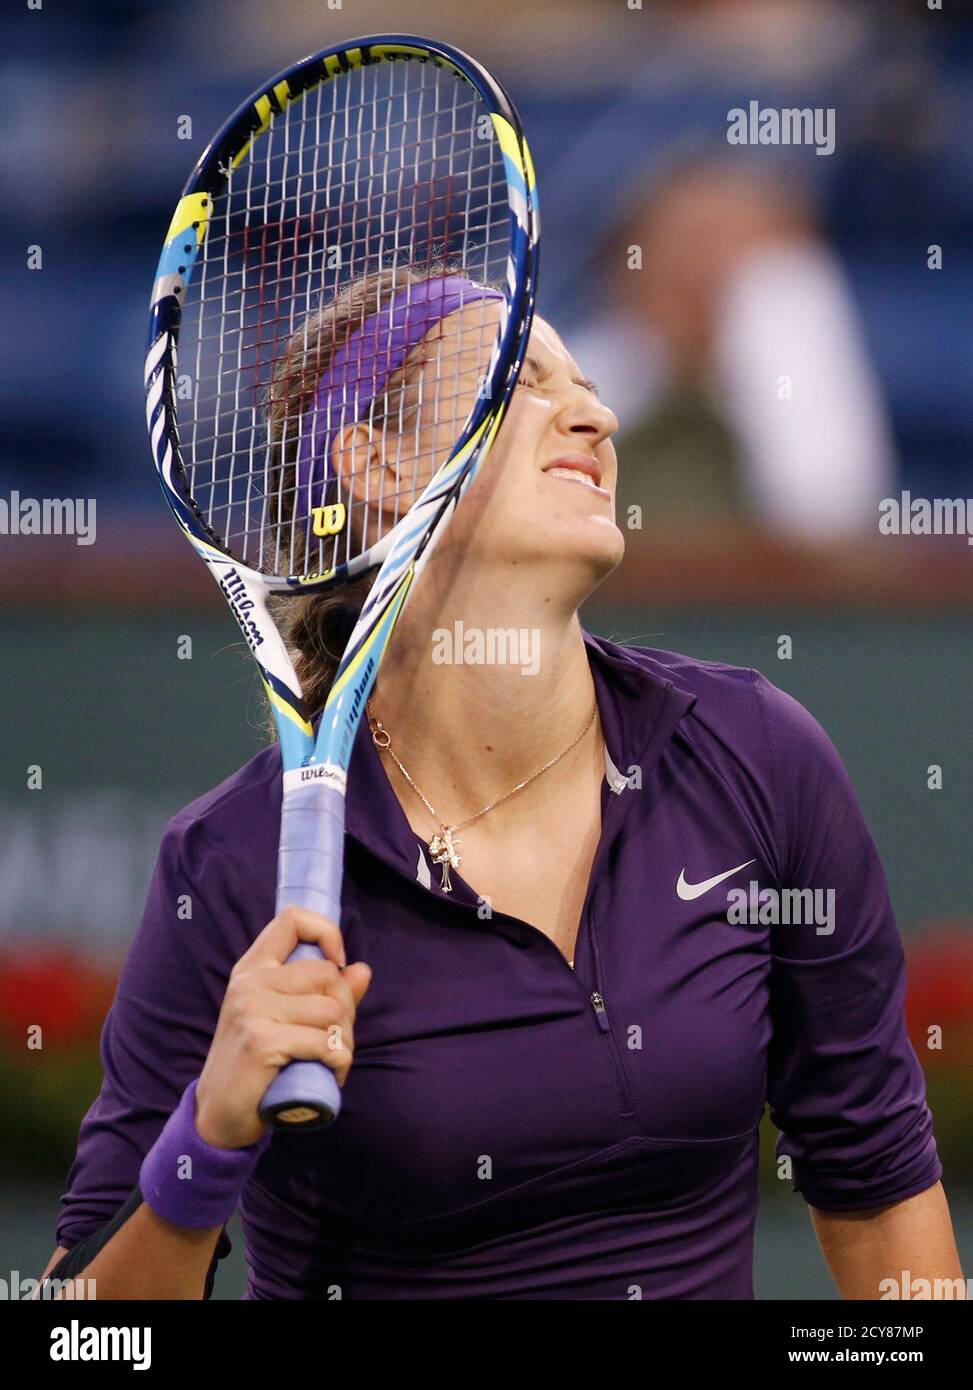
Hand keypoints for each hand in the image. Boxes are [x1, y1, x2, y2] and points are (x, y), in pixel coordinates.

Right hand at [195, 905, 370, 1148]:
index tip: (339, 964)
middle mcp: (250, 983)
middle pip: (326, 972)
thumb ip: (322, 993)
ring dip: (344, 1039)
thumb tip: (362, 969)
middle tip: (338, 1037)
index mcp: (252, 968)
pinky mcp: (261, 1042)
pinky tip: (333, 1072)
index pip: (292, 919)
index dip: (326, 933)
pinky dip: (339, 1060)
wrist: (217, 1114)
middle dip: (346, 1008)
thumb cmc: (256, 1064)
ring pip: (331, 1009)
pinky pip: (323, 1042)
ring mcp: (253, 1010)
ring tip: (333, 1058)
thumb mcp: (283, 1019)